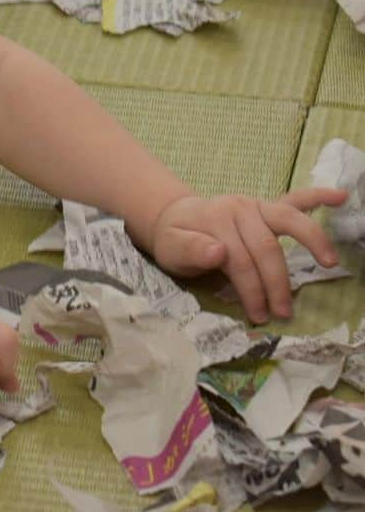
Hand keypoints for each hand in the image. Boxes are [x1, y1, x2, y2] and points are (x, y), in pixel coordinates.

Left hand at [149, 189, 348, 323]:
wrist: (176, 218)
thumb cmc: (176, 238)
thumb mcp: (171, 248)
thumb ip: (191, 250)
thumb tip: (218, 252)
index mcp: (215, 218)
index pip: (240, 259)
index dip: (251, 290)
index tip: (259, 316)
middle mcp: (239, 207)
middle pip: (266, 246)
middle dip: (276, 282)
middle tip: (283, 312)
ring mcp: (255, 204)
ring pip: (287, 220)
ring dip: (311, 240)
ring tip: (329, 263)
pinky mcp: (267, 207)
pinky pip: (295, 199)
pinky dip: (317, 197)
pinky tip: (340, 196)